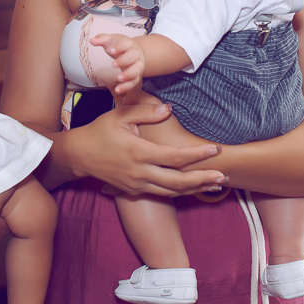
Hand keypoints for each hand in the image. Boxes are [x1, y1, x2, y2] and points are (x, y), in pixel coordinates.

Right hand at [69, 103, 224, 196]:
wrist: (79, 155)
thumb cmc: (100, 131)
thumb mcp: (120, 115)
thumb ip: (145, 112)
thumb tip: (169, 109)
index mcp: (139, 153)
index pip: (175, 157)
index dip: (198, 155)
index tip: (215, 150)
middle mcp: (140, 173)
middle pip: (178, 182)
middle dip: (204, 179)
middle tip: (224, 176)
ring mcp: (136, 184)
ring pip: (172, 192)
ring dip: (195, 189)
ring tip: (215, 185)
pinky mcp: (134, 190)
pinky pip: (161, 194)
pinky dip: (180, 192)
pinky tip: (193, 188)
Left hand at [90, 33, 144, 94]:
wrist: (135, 51)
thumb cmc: (121, 46)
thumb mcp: (111, 40)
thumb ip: (101, 39)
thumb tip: (92, 40)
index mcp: (128, 44)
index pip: (126, 43)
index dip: (119, 47)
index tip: (111, 50)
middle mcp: (135, 54)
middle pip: (133, 56)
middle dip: (124, 61)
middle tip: (113, 64)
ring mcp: (137, 65)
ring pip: (137, 70)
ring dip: (128, 74)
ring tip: (119, 78)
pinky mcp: (136, 75)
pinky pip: (134, 82)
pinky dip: (127, 86)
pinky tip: (118, 89)